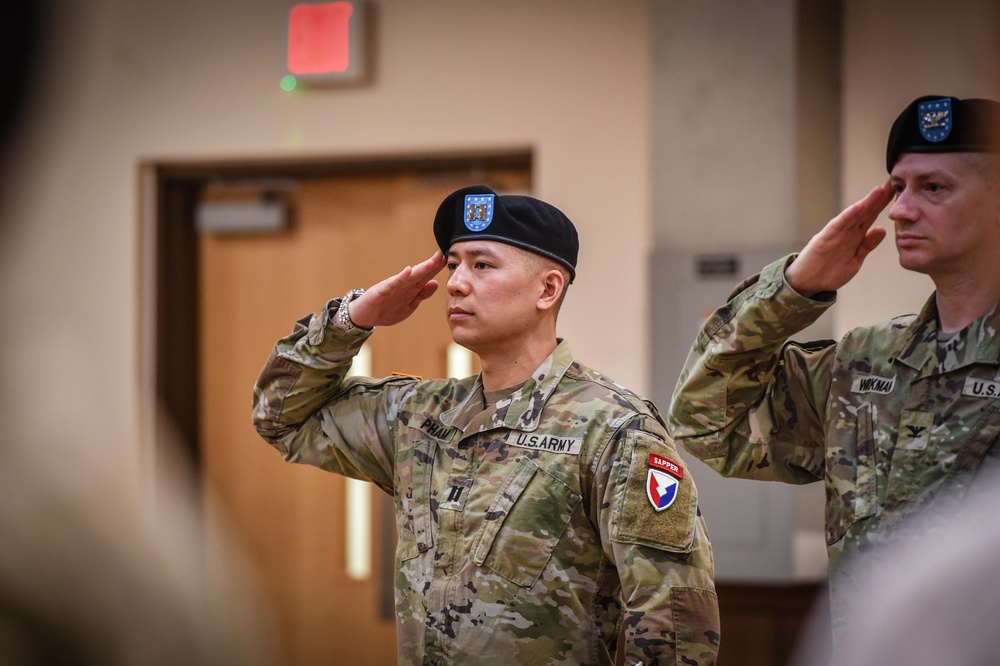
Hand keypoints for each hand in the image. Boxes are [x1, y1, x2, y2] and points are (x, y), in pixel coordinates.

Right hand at [348, 251, 446, 328]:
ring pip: (409, 278)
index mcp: (410, 290)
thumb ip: (421, 295)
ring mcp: (392, 288)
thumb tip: (436, 284)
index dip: (436, 269)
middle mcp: (402, 286)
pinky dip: (401, 278)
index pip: (425, 277)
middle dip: (431, 265)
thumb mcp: (408, 305)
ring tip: (431, 262)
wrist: (362, 316)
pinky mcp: (381, 292)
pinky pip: (392, 285)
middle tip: (442, 254)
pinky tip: (408, 270)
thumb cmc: (385, 309)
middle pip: (419, 275)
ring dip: (420, 269)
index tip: (446, 259)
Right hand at [785, 180, 894, 296]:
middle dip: (879, 197)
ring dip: (866, 202)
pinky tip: (859, 206)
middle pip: (865, 211)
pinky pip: (839, 224)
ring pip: (854, 214)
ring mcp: (836, 233)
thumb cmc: (830, 272)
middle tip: (892, 182)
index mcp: (855, 236)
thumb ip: (867, 245)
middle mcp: (847, 230)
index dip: (884, 204)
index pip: (871, 216)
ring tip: (879, 190)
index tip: (898, 192)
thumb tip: (883, 229)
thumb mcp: (855, 260)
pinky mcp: (825, 237)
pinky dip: (848, 215)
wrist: (808, 283)